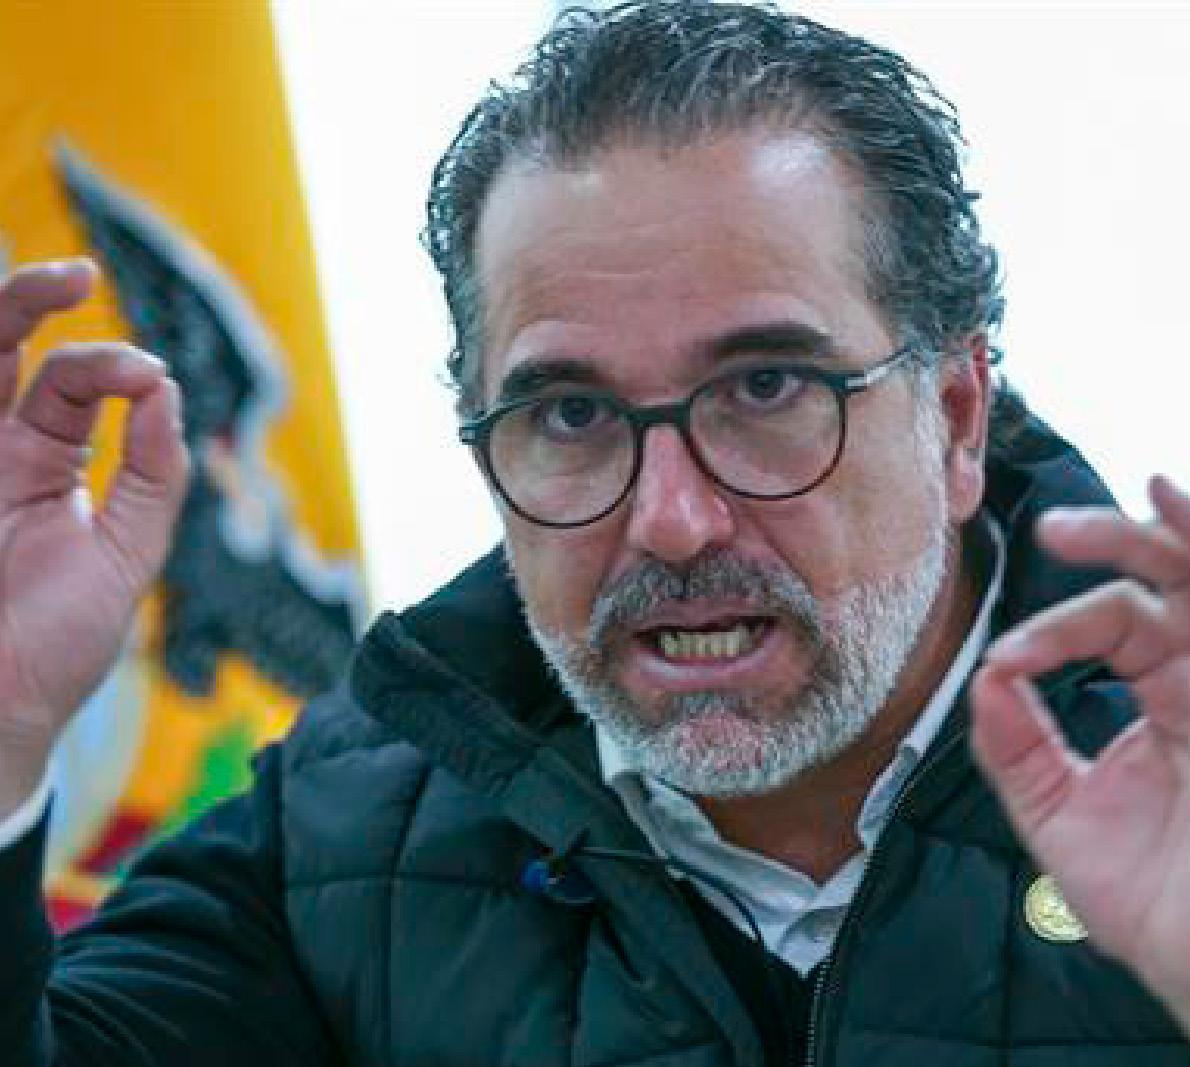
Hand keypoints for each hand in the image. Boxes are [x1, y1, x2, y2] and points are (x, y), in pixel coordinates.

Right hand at [0, 261, 188, 812]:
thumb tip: (167, 390)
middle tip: (75, 276)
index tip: (146, 377)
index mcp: (39, 463)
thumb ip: (152, 474)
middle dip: (27, 298)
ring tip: (50, 284)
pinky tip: (5, 347)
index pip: (68, 381)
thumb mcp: (126, 554)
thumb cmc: (57, 644)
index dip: (109, 365)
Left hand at [971, 474, 1189, 1029]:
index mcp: (1166, 701)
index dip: (1055, 631)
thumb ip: (1018, 747)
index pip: (1116, 625)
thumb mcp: (1061, 817)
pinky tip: (1188, 513)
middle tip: (1057, 530)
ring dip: (1179, 537)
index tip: (1006, 664)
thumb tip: (981, 677)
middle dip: (1121, 542)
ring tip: (1149, 494)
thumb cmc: (1156, 906)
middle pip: (1174, 580)